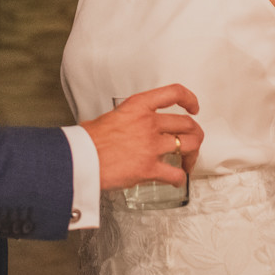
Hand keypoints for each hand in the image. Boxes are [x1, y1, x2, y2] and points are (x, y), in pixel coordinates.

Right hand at [80, 84, 202, 189]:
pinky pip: (176, 174)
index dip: (189, 99)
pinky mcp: (150, 168)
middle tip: (192, 140)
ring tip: (187, 162)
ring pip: (188, 146)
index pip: (173, 93)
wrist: (80, 158)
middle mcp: (149, 123)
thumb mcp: (110, 116)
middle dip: (194, 133)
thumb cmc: (88, 140)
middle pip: (187, 124)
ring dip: (191, 155)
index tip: (193, 107)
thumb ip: (126, 119)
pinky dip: (180, 178)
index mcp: (138, 106)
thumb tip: (125, 126)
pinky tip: (177, 180)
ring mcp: (152, 145)